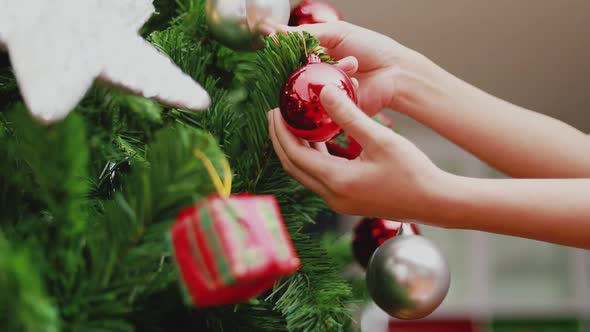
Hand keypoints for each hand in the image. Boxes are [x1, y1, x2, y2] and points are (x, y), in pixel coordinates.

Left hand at [268, 85, 446, 219]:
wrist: (435, 202)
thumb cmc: (412, 172)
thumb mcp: (380, 139)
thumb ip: (349, 116)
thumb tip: (325, 92)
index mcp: (337, 181)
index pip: (295, 154)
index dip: (281, 131)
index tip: (276, 110)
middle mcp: (332, 196)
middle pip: (293, 165)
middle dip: (281, 139)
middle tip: (277, 115)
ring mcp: (339, 201)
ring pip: (306, 172)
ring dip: (297, 148)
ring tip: (294, 123)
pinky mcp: (347, 200)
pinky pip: (320, 177)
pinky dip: (314, 157)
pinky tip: (320, 139)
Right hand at [280, 21, 443, 116]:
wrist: (395, 73)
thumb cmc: (372, 48)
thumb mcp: (338, 33)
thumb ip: (307, 34)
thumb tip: (276, 32)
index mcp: (317, 55)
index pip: (291, 57)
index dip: (287, 54)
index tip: (283, 49)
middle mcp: (318, 75)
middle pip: (296, 75)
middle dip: (310, 64)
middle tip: (321, 59)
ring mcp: (324, 94)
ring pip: (309, 88)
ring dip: (332, 72)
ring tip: (353, 64)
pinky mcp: (332, 110)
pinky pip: (322, 104)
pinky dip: (337, 90)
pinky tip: (355, 79)